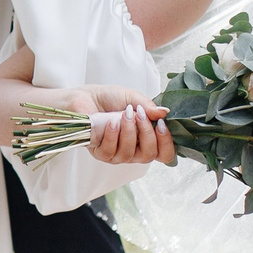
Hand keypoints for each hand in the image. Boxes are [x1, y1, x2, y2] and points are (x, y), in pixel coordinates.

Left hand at [57, 87, 176, 166]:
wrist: (86, 96)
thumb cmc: (110, 98)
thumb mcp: (133, 98)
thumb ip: (149, 107)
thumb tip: (165, 112)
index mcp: (146, 139)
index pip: (164, 154)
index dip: (166, 143)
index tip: (161, 123)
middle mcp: (134, 150)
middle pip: (148, 155)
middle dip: (146, 133)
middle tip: (139, 115)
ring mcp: (117, 154)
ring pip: (129, 154)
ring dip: (128, 132)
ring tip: (123, 114)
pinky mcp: (100, 153)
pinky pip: (110, 152)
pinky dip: (113, 136)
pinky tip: (111, 123)